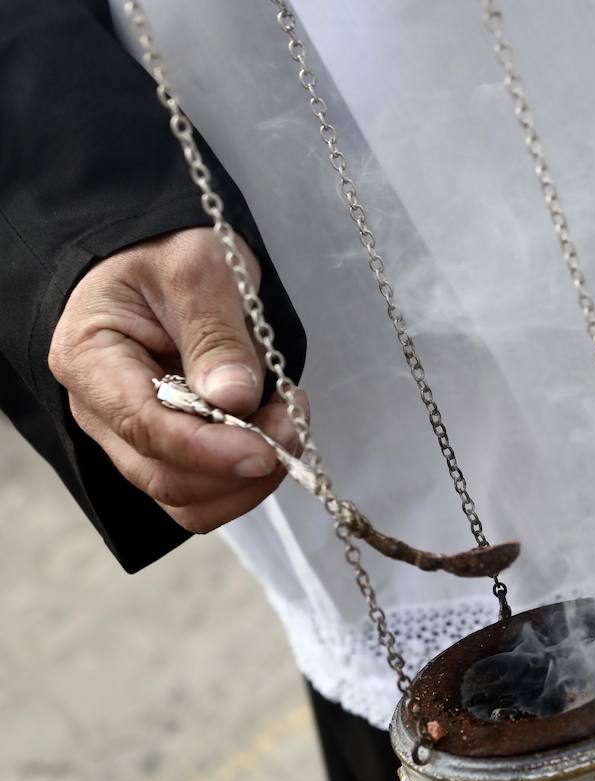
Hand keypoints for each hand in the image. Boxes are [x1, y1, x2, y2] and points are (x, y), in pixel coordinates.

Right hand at [49, 227, 308, 534]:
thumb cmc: (169, 256)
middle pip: (165, 477)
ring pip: (188, 500)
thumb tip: (235, 400)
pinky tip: (272, 432)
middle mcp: (101, 413)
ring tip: (288, 423)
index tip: (264, 451)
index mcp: (89, 358)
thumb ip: (215, 334)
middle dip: (237, 466)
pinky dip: (247, 478)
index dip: (207, 450)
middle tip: (293, 423)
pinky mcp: (168, 454)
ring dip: (248, 480)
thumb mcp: (197, 269)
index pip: (143, 426)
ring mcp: (131, 441)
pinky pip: (206, 493)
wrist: (168, 263)